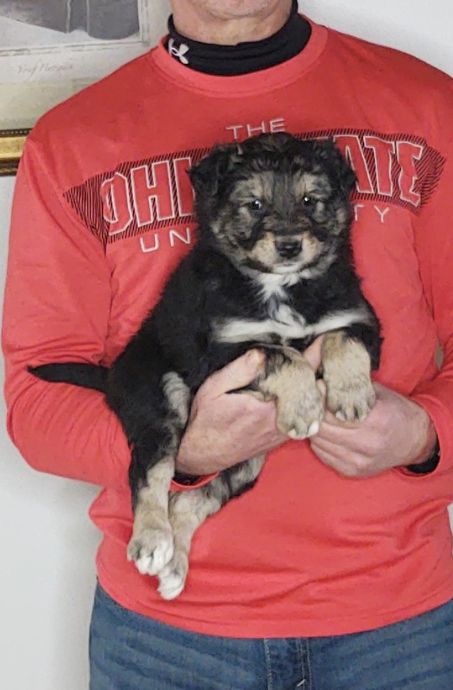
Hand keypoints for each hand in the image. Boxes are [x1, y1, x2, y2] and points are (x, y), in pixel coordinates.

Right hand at [176, 338, 323, 475]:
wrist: (205, 453)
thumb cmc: (206, 419)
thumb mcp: (213, 389)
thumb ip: (238, 371)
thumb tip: (261, 354)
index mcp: (266, 405)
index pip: (300, 378)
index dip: (312, 357)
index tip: (322, 341)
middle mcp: (280, 420)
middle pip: (312, 390)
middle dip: (316, 369)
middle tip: (321, 348)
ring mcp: (284, 431)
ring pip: (312, 405)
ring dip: (313, 386)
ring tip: (315, 365)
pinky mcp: (283, 437)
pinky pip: (305, 417)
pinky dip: (308, 401)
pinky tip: (303, 388)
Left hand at [309, 382, 436, 477]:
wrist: (416, 441)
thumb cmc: (396, 411)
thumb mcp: (378, 393)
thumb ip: (351, 388)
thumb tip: (322, 380)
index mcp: (375, 420)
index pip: (332, 411)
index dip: (321, 398)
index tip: (319, 387)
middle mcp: (367, 444)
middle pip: (322, 428)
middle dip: (314, 413)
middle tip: (314, 402)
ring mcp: (358, 461)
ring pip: (318, 442)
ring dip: (315, 427)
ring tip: (319, 416)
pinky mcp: (353, 472)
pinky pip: (322, 455)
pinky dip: (319, 442)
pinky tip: (326, 432)